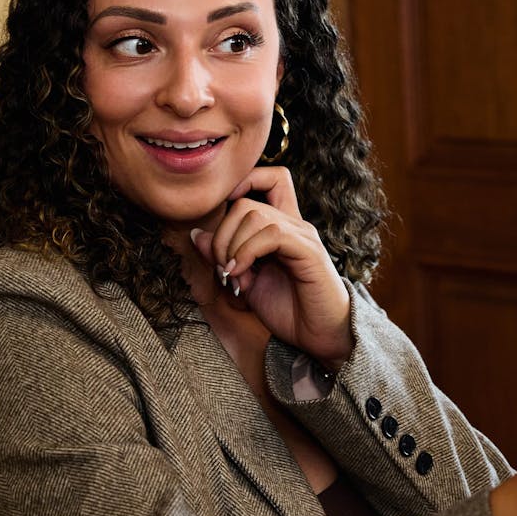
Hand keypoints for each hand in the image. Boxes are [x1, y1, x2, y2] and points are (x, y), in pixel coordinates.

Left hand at [190, 166, 352, 368]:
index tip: (223, 218)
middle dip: (222, 234)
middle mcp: (294, 225)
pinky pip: (272, 234)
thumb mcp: (245, 282)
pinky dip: (247, 253)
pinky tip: (242, 275)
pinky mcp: (309, 251)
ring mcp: (303, 236)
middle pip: (247, 202)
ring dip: (231, 246)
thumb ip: (224, 257)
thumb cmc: (288, 310)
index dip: (243, 183)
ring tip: (232, 274)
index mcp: (281, 228)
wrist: (319, 337)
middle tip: (222, 267)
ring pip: (255, 215)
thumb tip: (197, 235)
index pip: (271, 178)